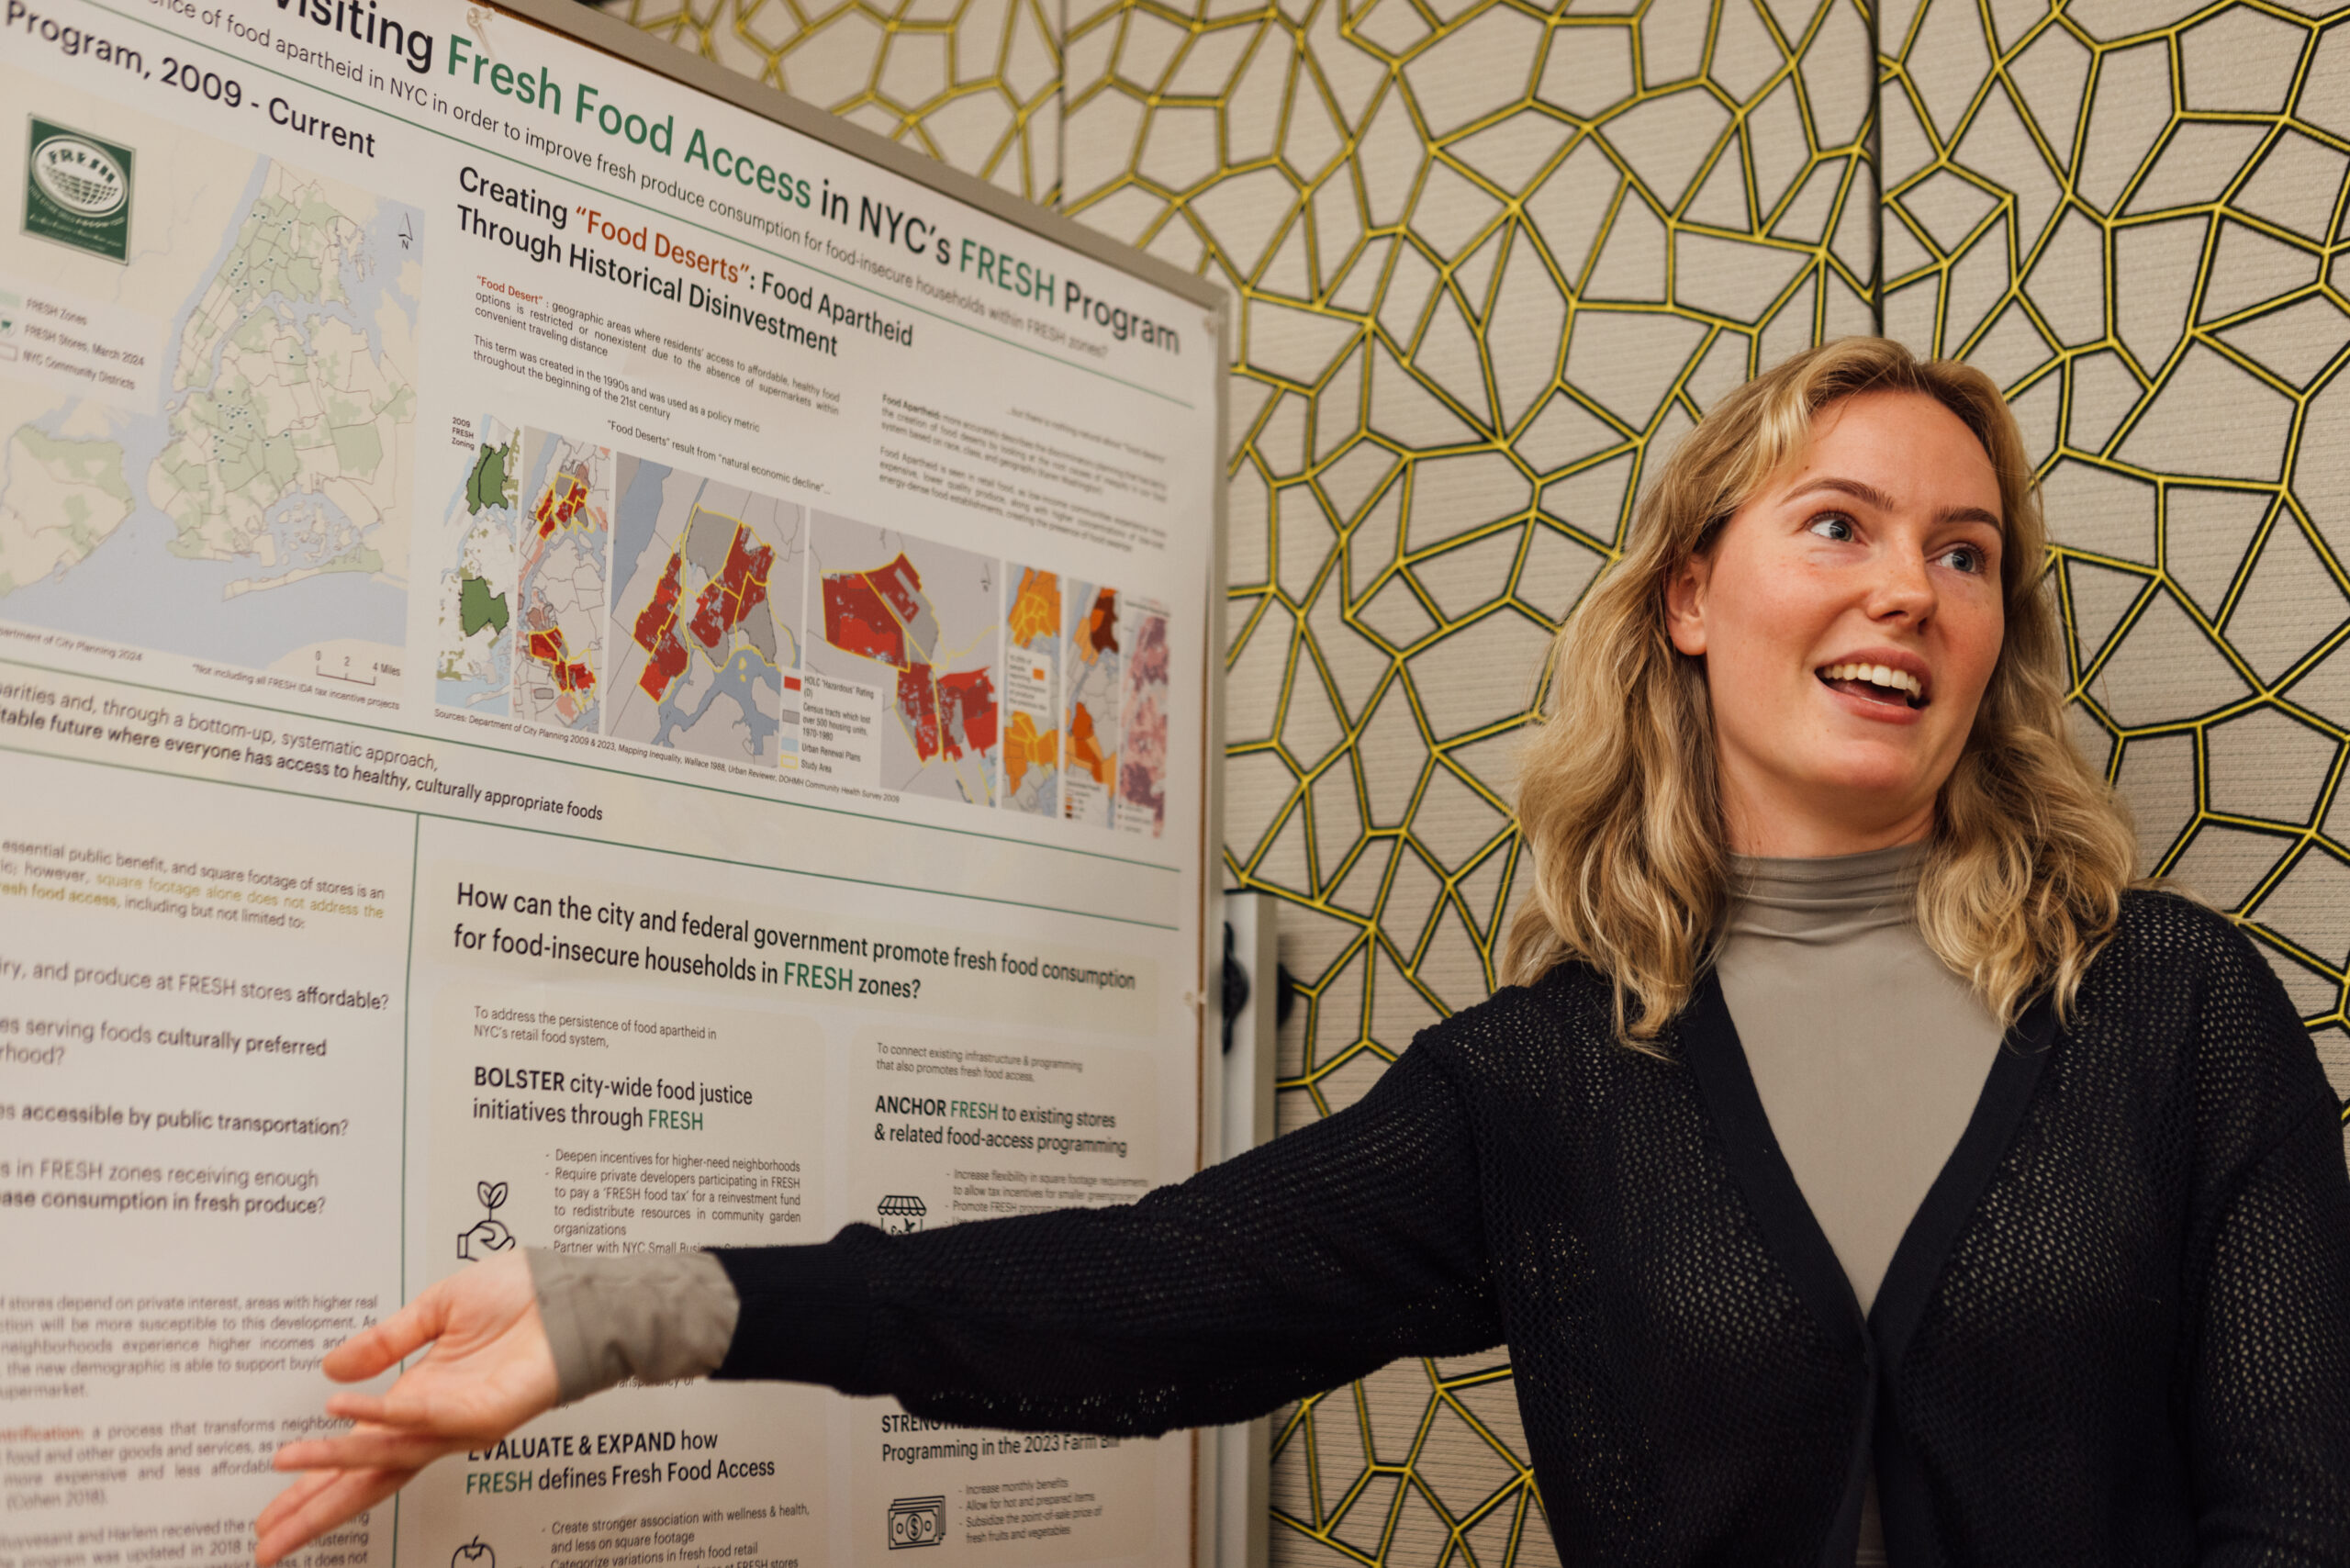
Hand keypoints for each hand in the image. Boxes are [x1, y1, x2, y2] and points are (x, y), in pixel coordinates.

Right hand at [255, 1253, 557, 1565]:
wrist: (573, 1289)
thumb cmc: (523, 1296)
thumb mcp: (437, 1309)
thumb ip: (385, 1341)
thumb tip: (330, 1370)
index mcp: (420, 1399)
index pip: (358, 1455)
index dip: (315, 1484)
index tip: (273, 1516)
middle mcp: (435, 1421)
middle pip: (365, 1478)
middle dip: (315, 1510)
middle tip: (266, 1544)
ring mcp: (460, 1423)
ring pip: (386, 1453)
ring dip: (333, 1461)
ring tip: (284, 1464)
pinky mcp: (485, 1413)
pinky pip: (422, 1416)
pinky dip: (380, 1414)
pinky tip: (342, 1411)